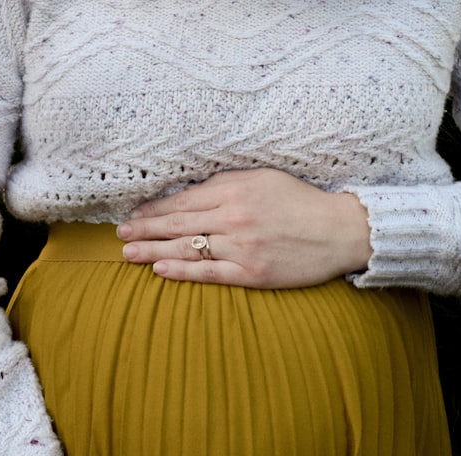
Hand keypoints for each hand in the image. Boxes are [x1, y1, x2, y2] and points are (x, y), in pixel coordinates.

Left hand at [117, 168, 371, 288]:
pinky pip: (208, 273)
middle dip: (144, 230)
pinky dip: (181, 271)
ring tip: (128, 255)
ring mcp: (242, 246)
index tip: (133, 215)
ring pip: (187, 248)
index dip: (154, 210)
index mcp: (235, 190)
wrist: (340, 231)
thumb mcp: (264, 178)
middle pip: (178, 224)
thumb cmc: (302, 202)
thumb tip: (190, 192)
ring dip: (153, 251)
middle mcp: (234, 217)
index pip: (183, 200)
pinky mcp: (252, 272)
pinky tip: (160, 269)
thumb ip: (227, 183)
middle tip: (120, 236)